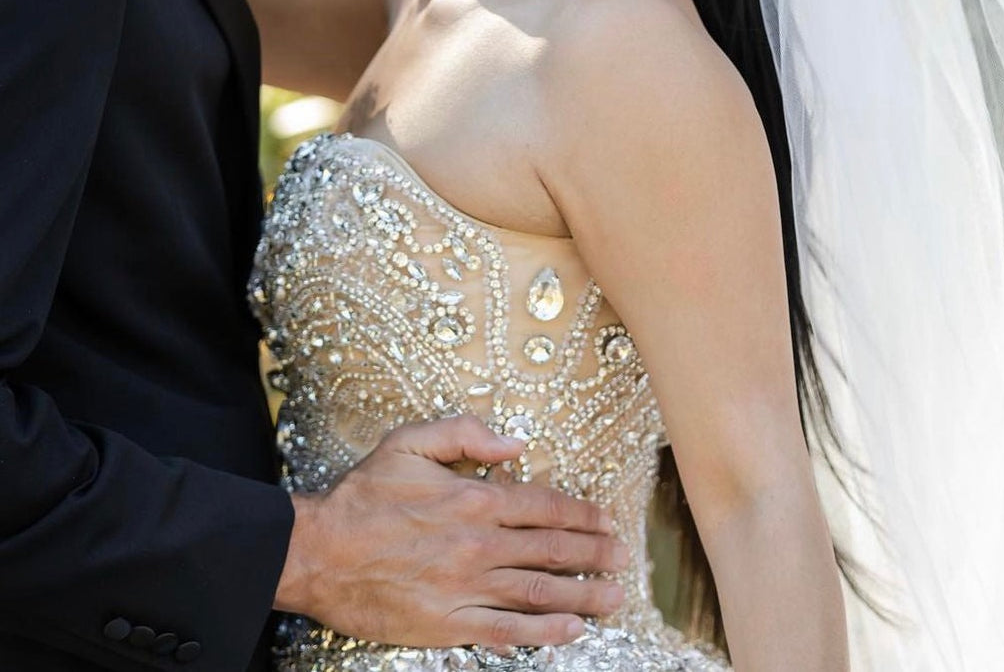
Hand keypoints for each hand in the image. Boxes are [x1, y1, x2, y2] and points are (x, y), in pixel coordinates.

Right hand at [275, 416, 627, 647]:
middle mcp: (479, 544)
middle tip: (622, 558)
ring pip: (540, 592)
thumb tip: (516, 442)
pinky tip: (571, 632)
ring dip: (583, 595)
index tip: (606, 520)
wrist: (317, 552)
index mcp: (474, 497)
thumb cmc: (363, 495)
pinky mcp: (448, 624)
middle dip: (594, 554)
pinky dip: (544, 633)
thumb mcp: (409, 441)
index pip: (544, 505)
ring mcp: (467, 587)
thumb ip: (465, 433)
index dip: (581, 514)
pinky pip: (507, 632)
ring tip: (613, 596)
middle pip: (552, 549)